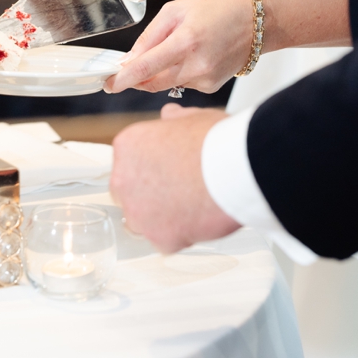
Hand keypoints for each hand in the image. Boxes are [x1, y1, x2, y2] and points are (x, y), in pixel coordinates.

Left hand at [105, 0, 252, 93]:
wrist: (259, 21)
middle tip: (127, 67)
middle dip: (136, 77)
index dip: (122, 79)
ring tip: (176, 47)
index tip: (107, 84)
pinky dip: (178, 72)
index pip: (145, 69)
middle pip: (152, 83)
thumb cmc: (220, 8)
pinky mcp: (211, 86)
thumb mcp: (177, 10)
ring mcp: (205, 79)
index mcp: (185, 42)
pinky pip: (183, 83)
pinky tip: (192, 55)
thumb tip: (129, 59)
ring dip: (159, 72)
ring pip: (166, 83)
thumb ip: (150, 36)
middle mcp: (196, 66)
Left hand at [110, 104, 239, 253]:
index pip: (128, 163)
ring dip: (161, 217)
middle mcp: (123, 180)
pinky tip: (198, 219)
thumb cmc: (216, 142)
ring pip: (144, 221)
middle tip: (179, 188)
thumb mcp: (192, 118)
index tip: (168, 169)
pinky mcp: (159, 238)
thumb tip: (170, 116)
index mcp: (127, 147)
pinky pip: (165, 241)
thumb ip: (174, 120)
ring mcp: (139, 213)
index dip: (152, 167)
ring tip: (191, 204)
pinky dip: (180, 234)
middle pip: (130, 193)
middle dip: (150, 194)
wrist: (233, 169)